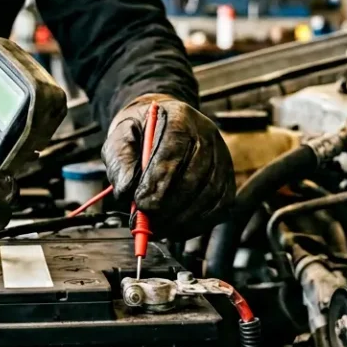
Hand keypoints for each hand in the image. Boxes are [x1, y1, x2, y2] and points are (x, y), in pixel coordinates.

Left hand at [101, 94, 233, 239]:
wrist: (159, 123)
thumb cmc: (139, 133)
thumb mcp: (120, 139)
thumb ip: (120, 163)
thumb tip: (127, 193)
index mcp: (179, 118)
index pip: (175, 151)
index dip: (159, 181)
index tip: (141, 204)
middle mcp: (206, 135)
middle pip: (196, 176)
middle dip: (170, 206)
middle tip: (147, 223)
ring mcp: (221, 156)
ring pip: (210, 194)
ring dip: (183, 218)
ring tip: (158, 229)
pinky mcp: (227, 177)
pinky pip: (220, 205)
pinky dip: (198, 223)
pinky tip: (177, 228)